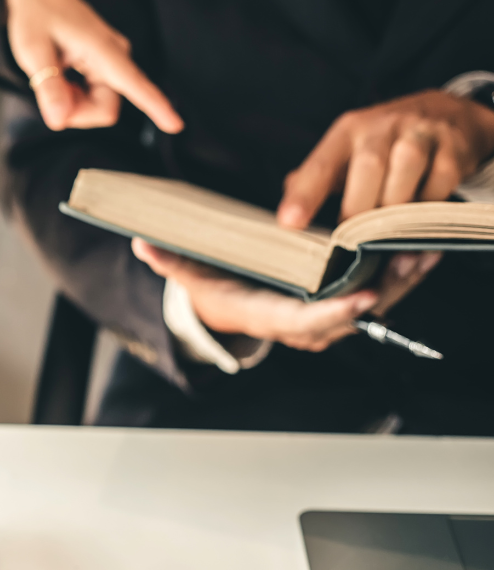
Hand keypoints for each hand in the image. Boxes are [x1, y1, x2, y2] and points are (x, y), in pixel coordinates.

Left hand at [4, 0, 182, 133]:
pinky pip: (94, 98)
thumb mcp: (31, 50)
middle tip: (48, 90)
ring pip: (98, 107)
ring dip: (72, 104)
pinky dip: (73, 97)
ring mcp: (112, 63)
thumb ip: (48, 86)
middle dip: (75, 112)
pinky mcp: (105, 67)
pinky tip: (61, 75)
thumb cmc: (34, 16)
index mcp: (103, 49)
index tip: (176, 125)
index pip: (135, 84)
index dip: (155, 107)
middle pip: (105, 110)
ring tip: (54, 75)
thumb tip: (59, 121)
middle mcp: (116, 57)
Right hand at [132, 239, 439, 351]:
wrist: (226, 310)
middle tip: (410, 258)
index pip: (306, 320)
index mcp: (268, 316)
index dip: (336, 310)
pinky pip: (377, 296)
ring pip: (372, 308)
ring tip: (426, 250)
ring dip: (402, 282)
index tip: (365, 295)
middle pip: (351, 314)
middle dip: (386, 289)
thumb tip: (142, 244)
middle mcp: (302, 326)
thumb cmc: (212, 290)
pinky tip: (422, 252)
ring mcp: (325, 320)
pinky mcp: (339, 307)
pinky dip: (401, 277)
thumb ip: (169, 260)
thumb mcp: (188, 275)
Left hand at [277, 90, 493, 229]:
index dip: (304, 195)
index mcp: (348, 130)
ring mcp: (421, 133)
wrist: (445, 113)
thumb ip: (316, 180)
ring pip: (405, 172)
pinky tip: (417, 218)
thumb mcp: (346, 151)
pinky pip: (439, 183)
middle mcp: (382, 126)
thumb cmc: (384, 141)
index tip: (289, 224)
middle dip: (357, 208)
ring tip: (382, 233)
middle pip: (367, 168)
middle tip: (350, 239)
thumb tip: (287, 213)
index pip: (321, 164)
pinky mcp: (453, 148)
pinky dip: (425, 206)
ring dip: (393, 209)